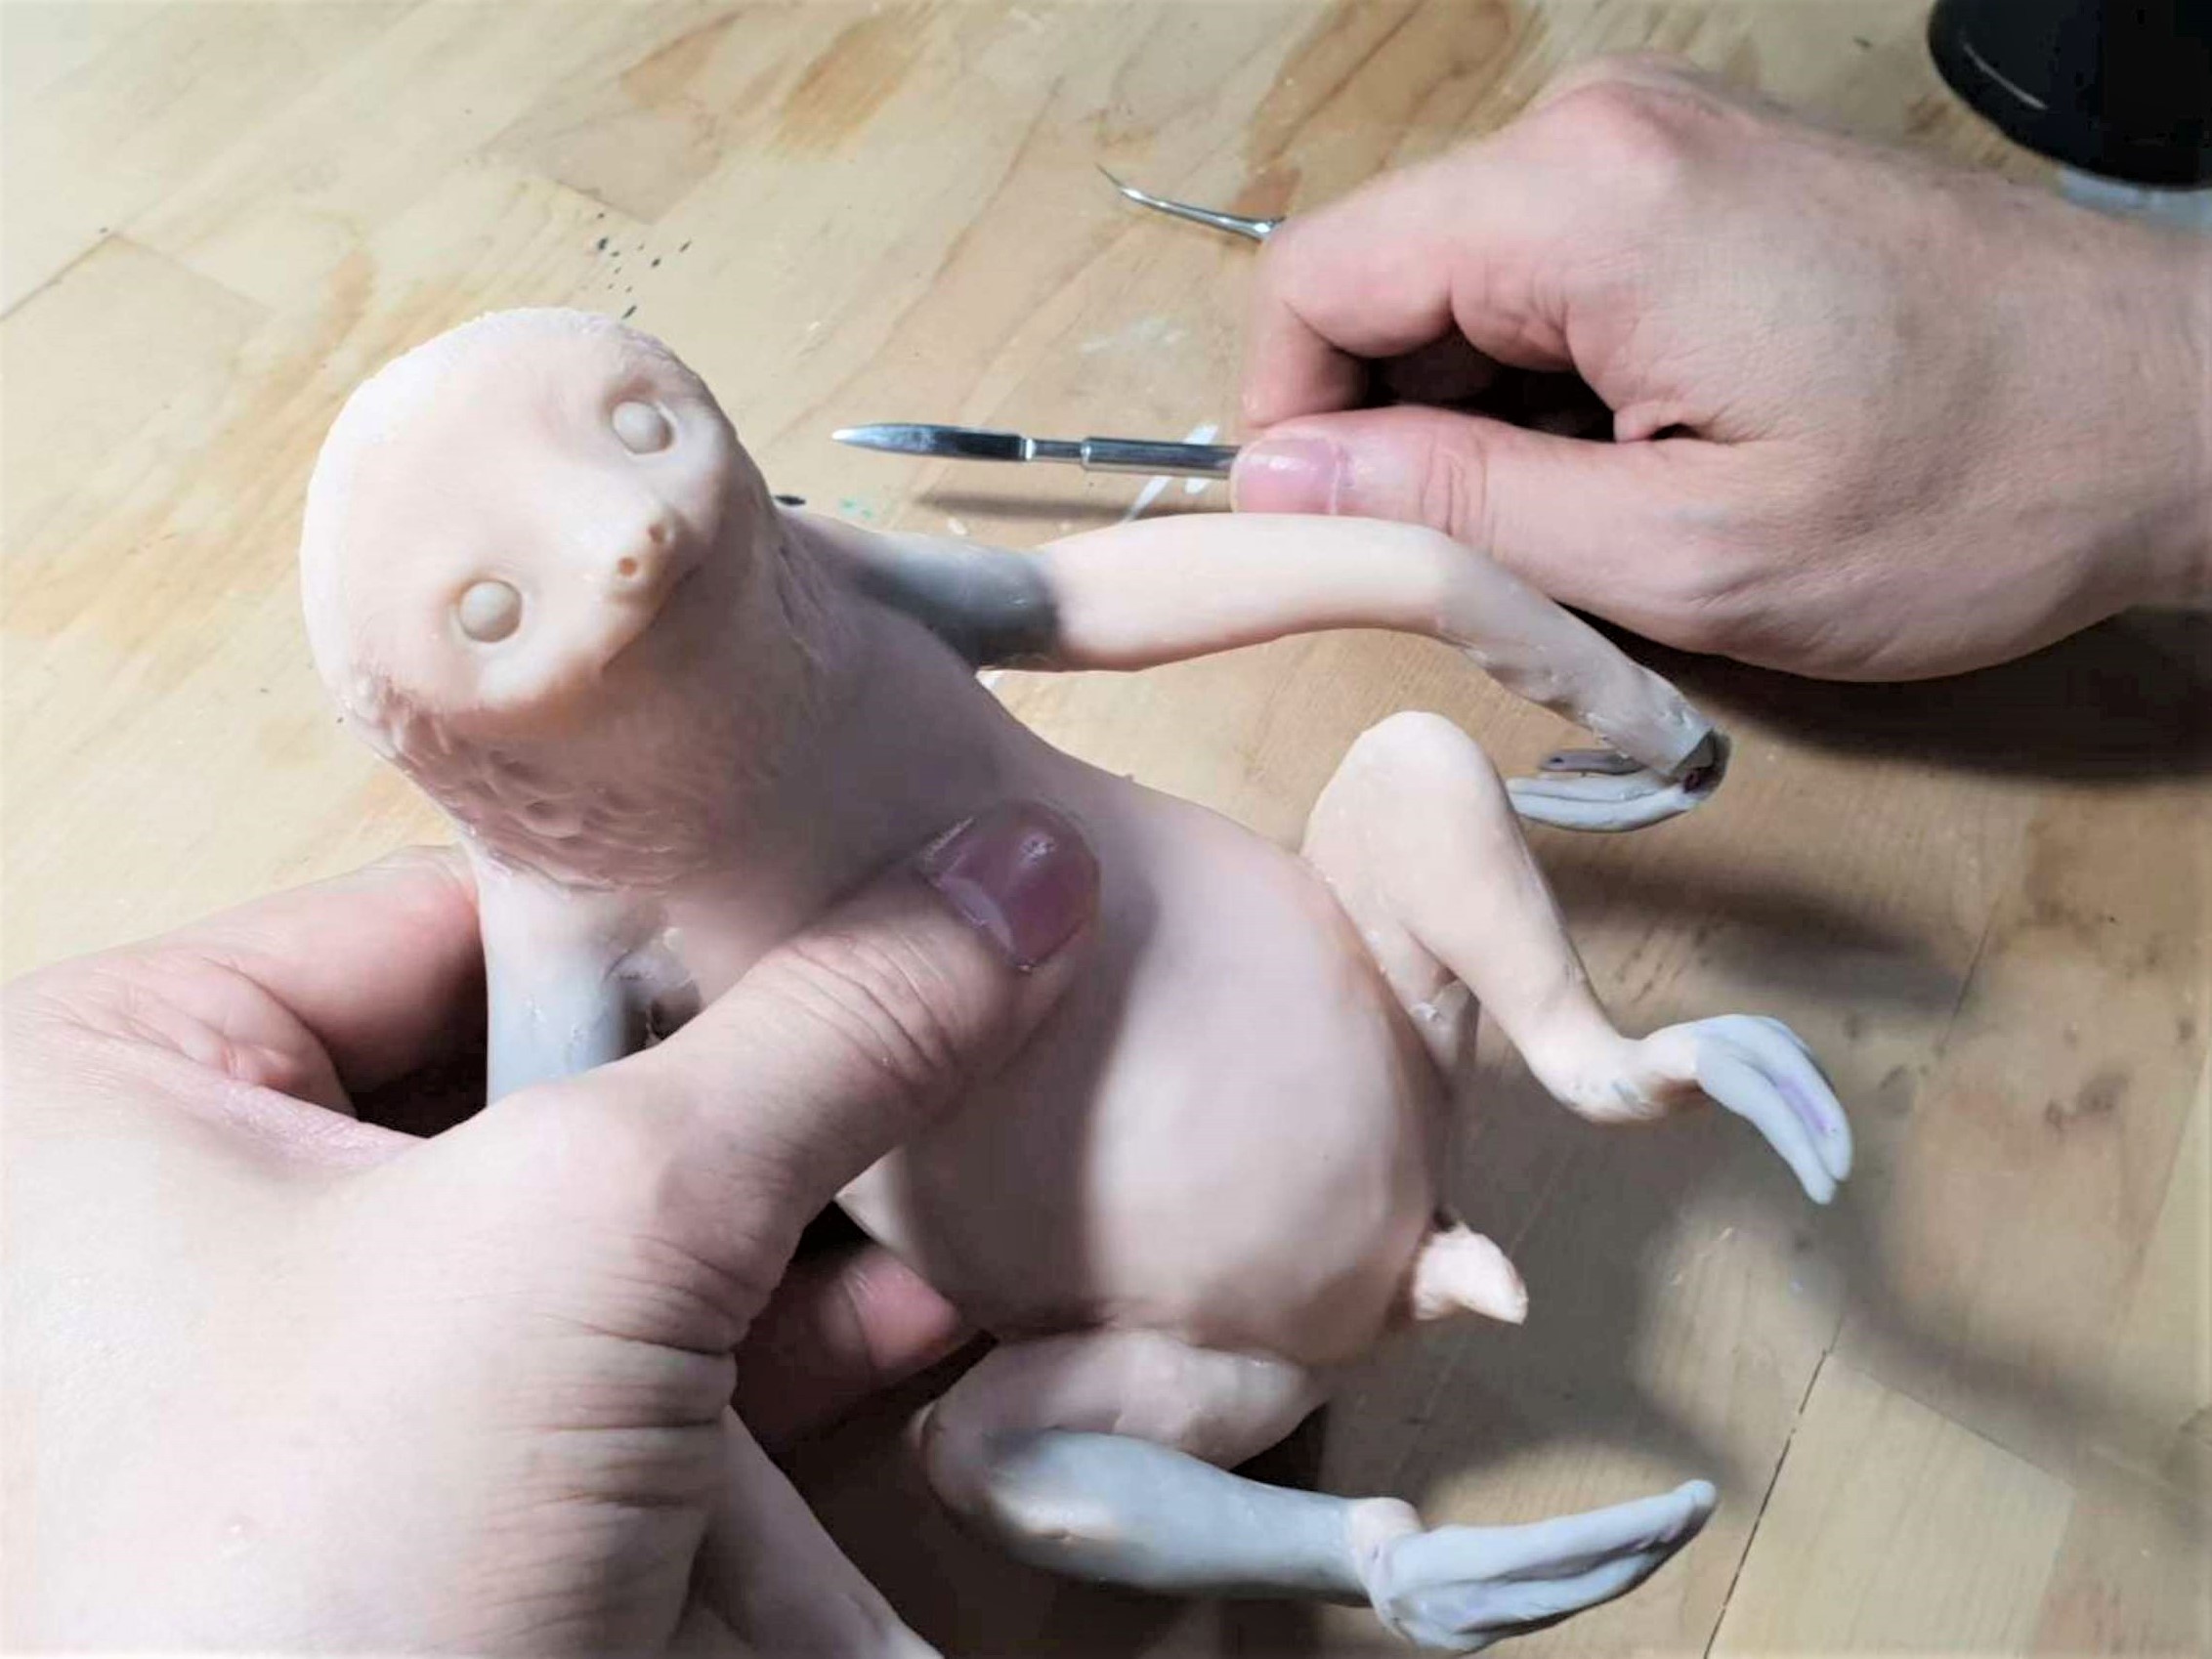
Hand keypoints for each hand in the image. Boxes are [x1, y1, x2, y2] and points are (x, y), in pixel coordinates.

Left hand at [2, 805, 1096, 1651]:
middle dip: (756, 1091)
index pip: (450, 907)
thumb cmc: (333, 1567)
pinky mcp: (421, 1492)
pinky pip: (609, 1365)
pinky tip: (904, 1323)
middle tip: (932, 1037)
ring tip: (946, 1194)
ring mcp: (306, 1367)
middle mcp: (182, 1209)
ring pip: (600, 1227)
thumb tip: (1020, 873)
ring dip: (787, 1226)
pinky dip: (755, 1349)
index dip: (670, 907)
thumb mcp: (603, 1228)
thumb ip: (824, 1032)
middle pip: (542, 1068)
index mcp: (111, 1081)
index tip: (864, 894)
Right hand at [1234, 54, 2211, 679]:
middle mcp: (1598, 131)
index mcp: (1578, 202)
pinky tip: (1634, 470)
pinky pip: (1549, 277)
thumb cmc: (1963, 494)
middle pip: (1385, 278)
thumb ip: (1456, 512)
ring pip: (1463, 286)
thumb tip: (1278, 483)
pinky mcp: (1699, 177)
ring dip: (1479, 422)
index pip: (1315, 282)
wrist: (2183, 409)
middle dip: (1394, 433)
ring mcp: (1655, 142)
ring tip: (1589, 528)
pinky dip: (1550, 387)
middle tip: (1486, 565)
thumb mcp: (1682, 554)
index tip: (1340, 545)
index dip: (1288, 429)